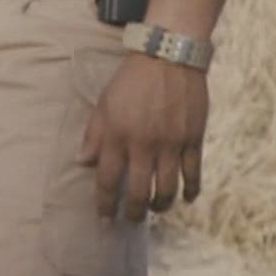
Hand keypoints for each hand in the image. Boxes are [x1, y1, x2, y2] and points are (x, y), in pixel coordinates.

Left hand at [78, 54, 209, 221]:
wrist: (168, 57)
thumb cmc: (131, 80)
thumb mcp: (104, 104)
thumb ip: (94, 135)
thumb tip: (82, 162)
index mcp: (117, 136)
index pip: (108, 180)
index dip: (105, 204)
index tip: (104, 219)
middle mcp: (143, 144)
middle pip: (139, 192)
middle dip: (134, 212)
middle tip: (132, 219)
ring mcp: (171, 143)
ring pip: (167, 188)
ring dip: (160, 205)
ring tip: (156, 209)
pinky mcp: (193, 138)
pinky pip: (193, 173)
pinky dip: (191, 190)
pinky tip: (187, 198)